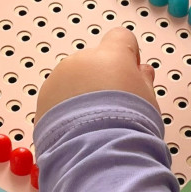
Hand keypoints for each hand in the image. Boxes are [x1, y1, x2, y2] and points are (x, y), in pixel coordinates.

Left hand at [35, 28, 156, 122]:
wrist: (96, 154)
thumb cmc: (128, 127)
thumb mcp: (148, 101)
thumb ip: (143, 80)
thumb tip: (142, 72)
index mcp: (111, 55)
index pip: (121, 38)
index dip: (128, 54)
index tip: (131, 71)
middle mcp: (81, 61)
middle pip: (94, 62)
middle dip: (102, 78)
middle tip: (113, 108)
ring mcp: (58, 79)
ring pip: (73, 80)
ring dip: (81, 95)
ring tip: (94, 124)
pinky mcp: (42, 100)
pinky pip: (57, 99)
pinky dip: (65, 111)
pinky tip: (78, 131)